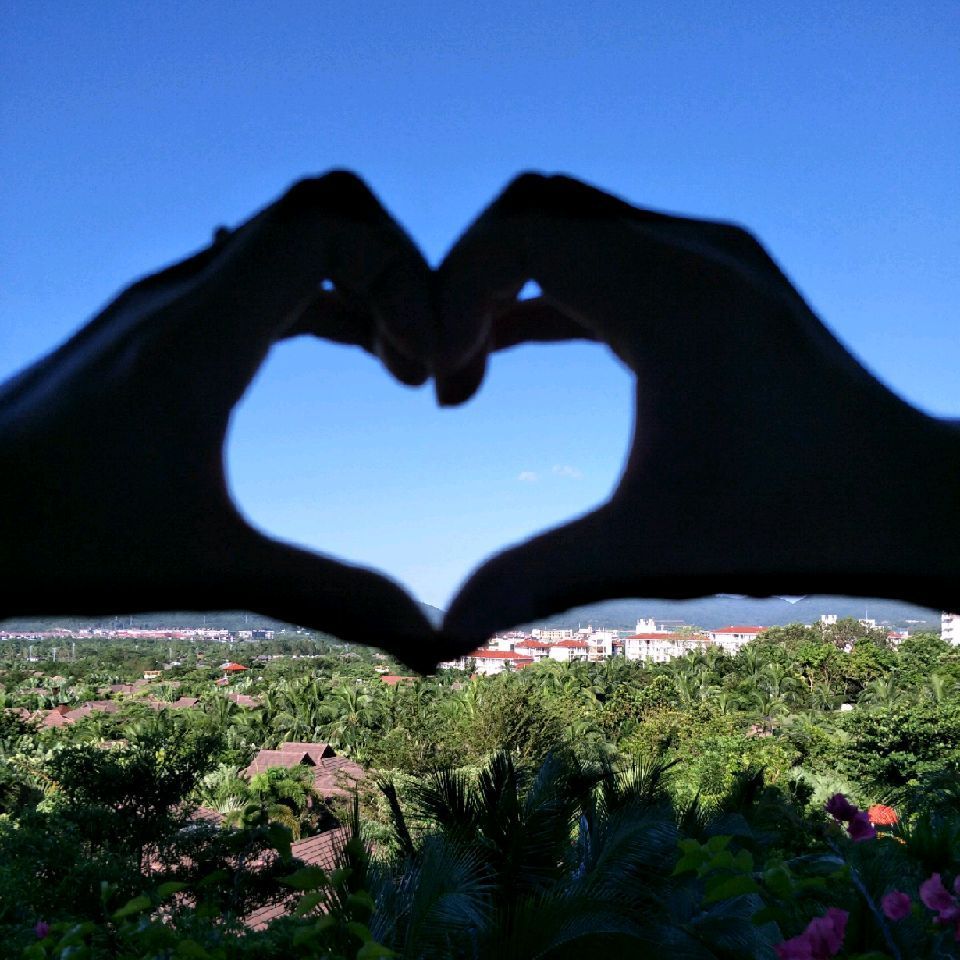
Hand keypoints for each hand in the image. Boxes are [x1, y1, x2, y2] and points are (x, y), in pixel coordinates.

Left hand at [0, 172, 440, 667]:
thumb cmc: (54, 540)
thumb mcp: (207, 569)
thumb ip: (329, 598)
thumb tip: (433, 641)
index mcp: (198, 335)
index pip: (327, 225)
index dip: (401, 278)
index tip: (422, 370)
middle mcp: (184, 294)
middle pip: (323, 204)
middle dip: (397, 267)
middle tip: (421, 360)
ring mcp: (170, 300)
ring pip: (294, 231)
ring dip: (366, 283)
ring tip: (401, 367)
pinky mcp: (164, 321)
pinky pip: (269, 272)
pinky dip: (330, 298)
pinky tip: (355, 354)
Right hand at [438, 173, 959, 648]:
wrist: (902, 499)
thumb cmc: (789, 523)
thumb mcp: (649, 548)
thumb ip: (534, 578)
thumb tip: (443, 634)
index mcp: (671, 294)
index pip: (517, 236)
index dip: (450, 298)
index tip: (441, 387)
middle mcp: (691, 249)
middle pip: (535, 207)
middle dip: (468, 277)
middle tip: (446, 368)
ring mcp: (709, 255)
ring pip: (571, 222)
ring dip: (507, 281)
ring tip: (468, 368)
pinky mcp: (715, 278)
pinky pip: (607, 254)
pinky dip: (548, 291)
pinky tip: (512, 346)